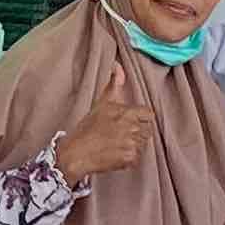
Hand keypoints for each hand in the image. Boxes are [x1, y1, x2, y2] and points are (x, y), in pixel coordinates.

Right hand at [58, 65, 155, 180]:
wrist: (76, 153)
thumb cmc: (87, 128)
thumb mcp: (101, 103)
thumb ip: (114, 84)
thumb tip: (117, 65)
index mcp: (127, 112)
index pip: (149, 114)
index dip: (140, 118)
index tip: (130, 122)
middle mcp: (132, 127)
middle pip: (148, 130)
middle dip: (137, 132)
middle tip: (120, 135)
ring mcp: (132, 143)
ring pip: (143, 144)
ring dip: (133, 145)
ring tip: (116, 144)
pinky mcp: (130, 158)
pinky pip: (137, 158)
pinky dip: (128, 158)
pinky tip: (115, 154)